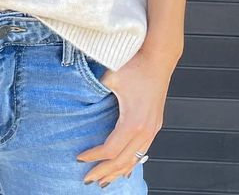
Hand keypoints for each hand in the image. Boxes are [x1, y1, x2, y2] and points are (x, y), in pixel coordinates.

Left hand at [74, 47, 173, 186]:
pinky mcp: (155, 124)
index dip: (94, 156)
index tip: (80, 158)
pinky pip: (143, 151)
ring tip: (105, 180)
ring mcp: (152, 129)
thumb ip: (96, 93)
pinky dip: (132, 162)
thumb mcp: (110, 78)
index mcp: (133, 122)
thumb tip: (81, 101)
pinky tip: (126, 168)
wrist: (158, 57)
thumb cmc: (136, 65)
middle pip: (122, 161)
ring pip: (135, 159)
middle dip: (104, 172)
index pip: (110, 150)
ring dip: (119, 171)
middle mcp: (145, 130)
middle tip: (88, 179)